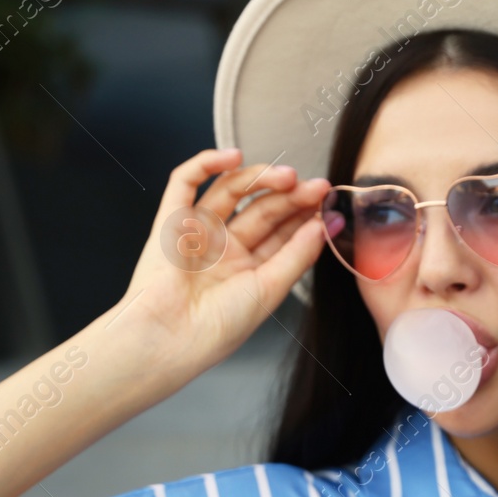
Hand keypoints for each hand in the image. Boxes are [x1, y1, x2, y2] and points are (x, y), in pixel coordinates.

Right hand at [111, 147, 332, 375]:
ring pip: (231, 190)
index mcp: (248, 271)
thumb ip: (298, 255)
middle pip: (262, 209)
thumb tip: (326, 224)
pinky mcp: (171, 219)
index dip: (305, 216)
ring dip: (260, 178)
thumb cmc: (216, 328)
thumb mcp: (269, 291)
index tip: (329, 204)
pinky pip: (185, 182)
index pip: (282, 233)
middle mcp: (224, 249)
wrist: (168, 339)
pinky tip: (233, 156)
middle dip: (290, 196)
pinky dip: (207, 163)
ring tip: (288, 176)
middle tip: (316, 187)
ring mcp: (198, 232)